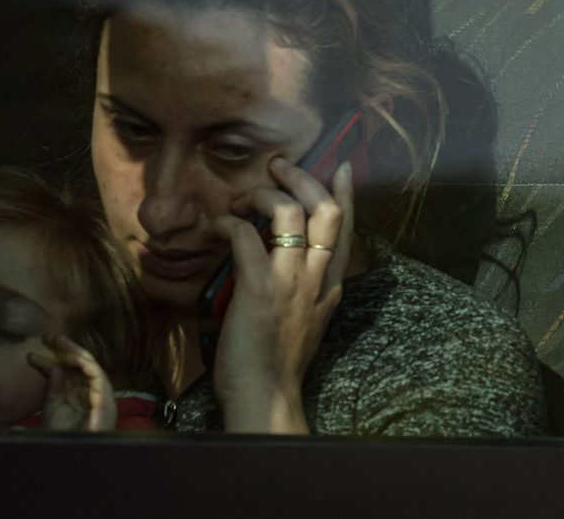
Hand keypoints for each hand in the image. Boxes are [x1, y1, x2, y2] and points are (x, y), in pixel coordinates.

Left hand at [27, 333, 117, 431]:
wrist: (74, 457)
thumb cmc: (64, 438)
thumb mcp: (53, 409)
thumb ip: (54, 389)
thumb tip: (53, 367)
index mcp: (78, 397)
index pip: (66, 373)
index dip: (49, 362)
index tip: (31, 355)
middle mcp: (91, 393)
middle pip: (80, 364)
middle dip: (64, 348)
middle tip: (46, 336)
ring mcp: (100, 396)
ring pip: (90, 365)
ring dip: (73, 351)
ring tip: (56, 341)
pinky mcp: (106, 400)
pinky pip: (97, 376)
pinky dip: (85, 365)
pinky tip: (70, 357)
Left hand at [211, 158, 354, 433]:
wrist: (266, 396)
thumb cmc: (278, 362)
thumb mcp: (307, 319)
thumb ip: (306, 288)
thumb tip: (289, 260)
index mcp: (331, 285)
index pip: (346, 228)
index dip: (344, 193)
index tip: (338, 167)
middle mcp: (317, 277)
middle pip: (326, 209)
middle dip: (303, 179)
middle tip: (279, 167)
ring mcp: (290, 280)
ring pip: (291, 212)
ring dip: (264, 193)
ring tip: (244, 195)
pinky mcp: (258, 286)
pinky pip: (246, 236)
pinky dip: (229, 222)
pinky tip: (218, 225)